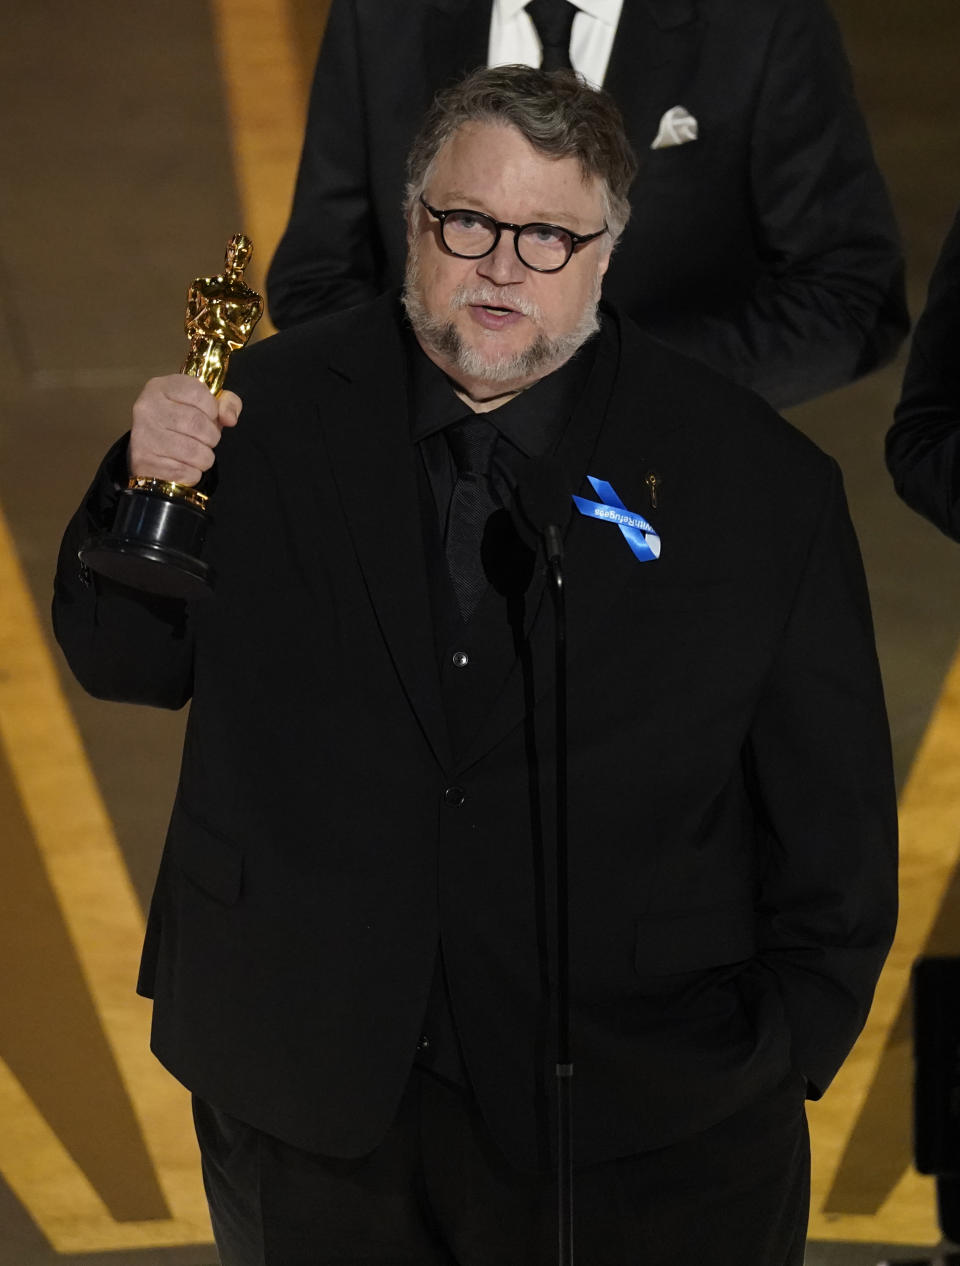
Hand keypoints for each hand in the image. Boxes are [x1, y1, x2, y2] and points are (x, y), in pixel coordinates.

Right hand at [127, 374, 241, 484]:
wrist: (150, 453)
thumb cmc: (180, 425)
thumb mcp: (203, 405)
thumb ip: (225, 403)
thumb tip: (230, 418)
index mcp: (160, 387)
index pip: (197, 392)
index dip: (212, 408)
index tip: (211, 416)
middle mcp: (148, 408)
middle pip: (197, 423)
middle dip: (212, 436)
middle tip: (207, 439)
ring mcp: (144, 435)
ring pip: (193, 451)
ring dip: (205, 457)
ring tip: (198, 454)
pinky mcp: (145, 462)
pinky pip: (185, 472)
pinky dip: (193, 473)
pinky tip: (185, 466)